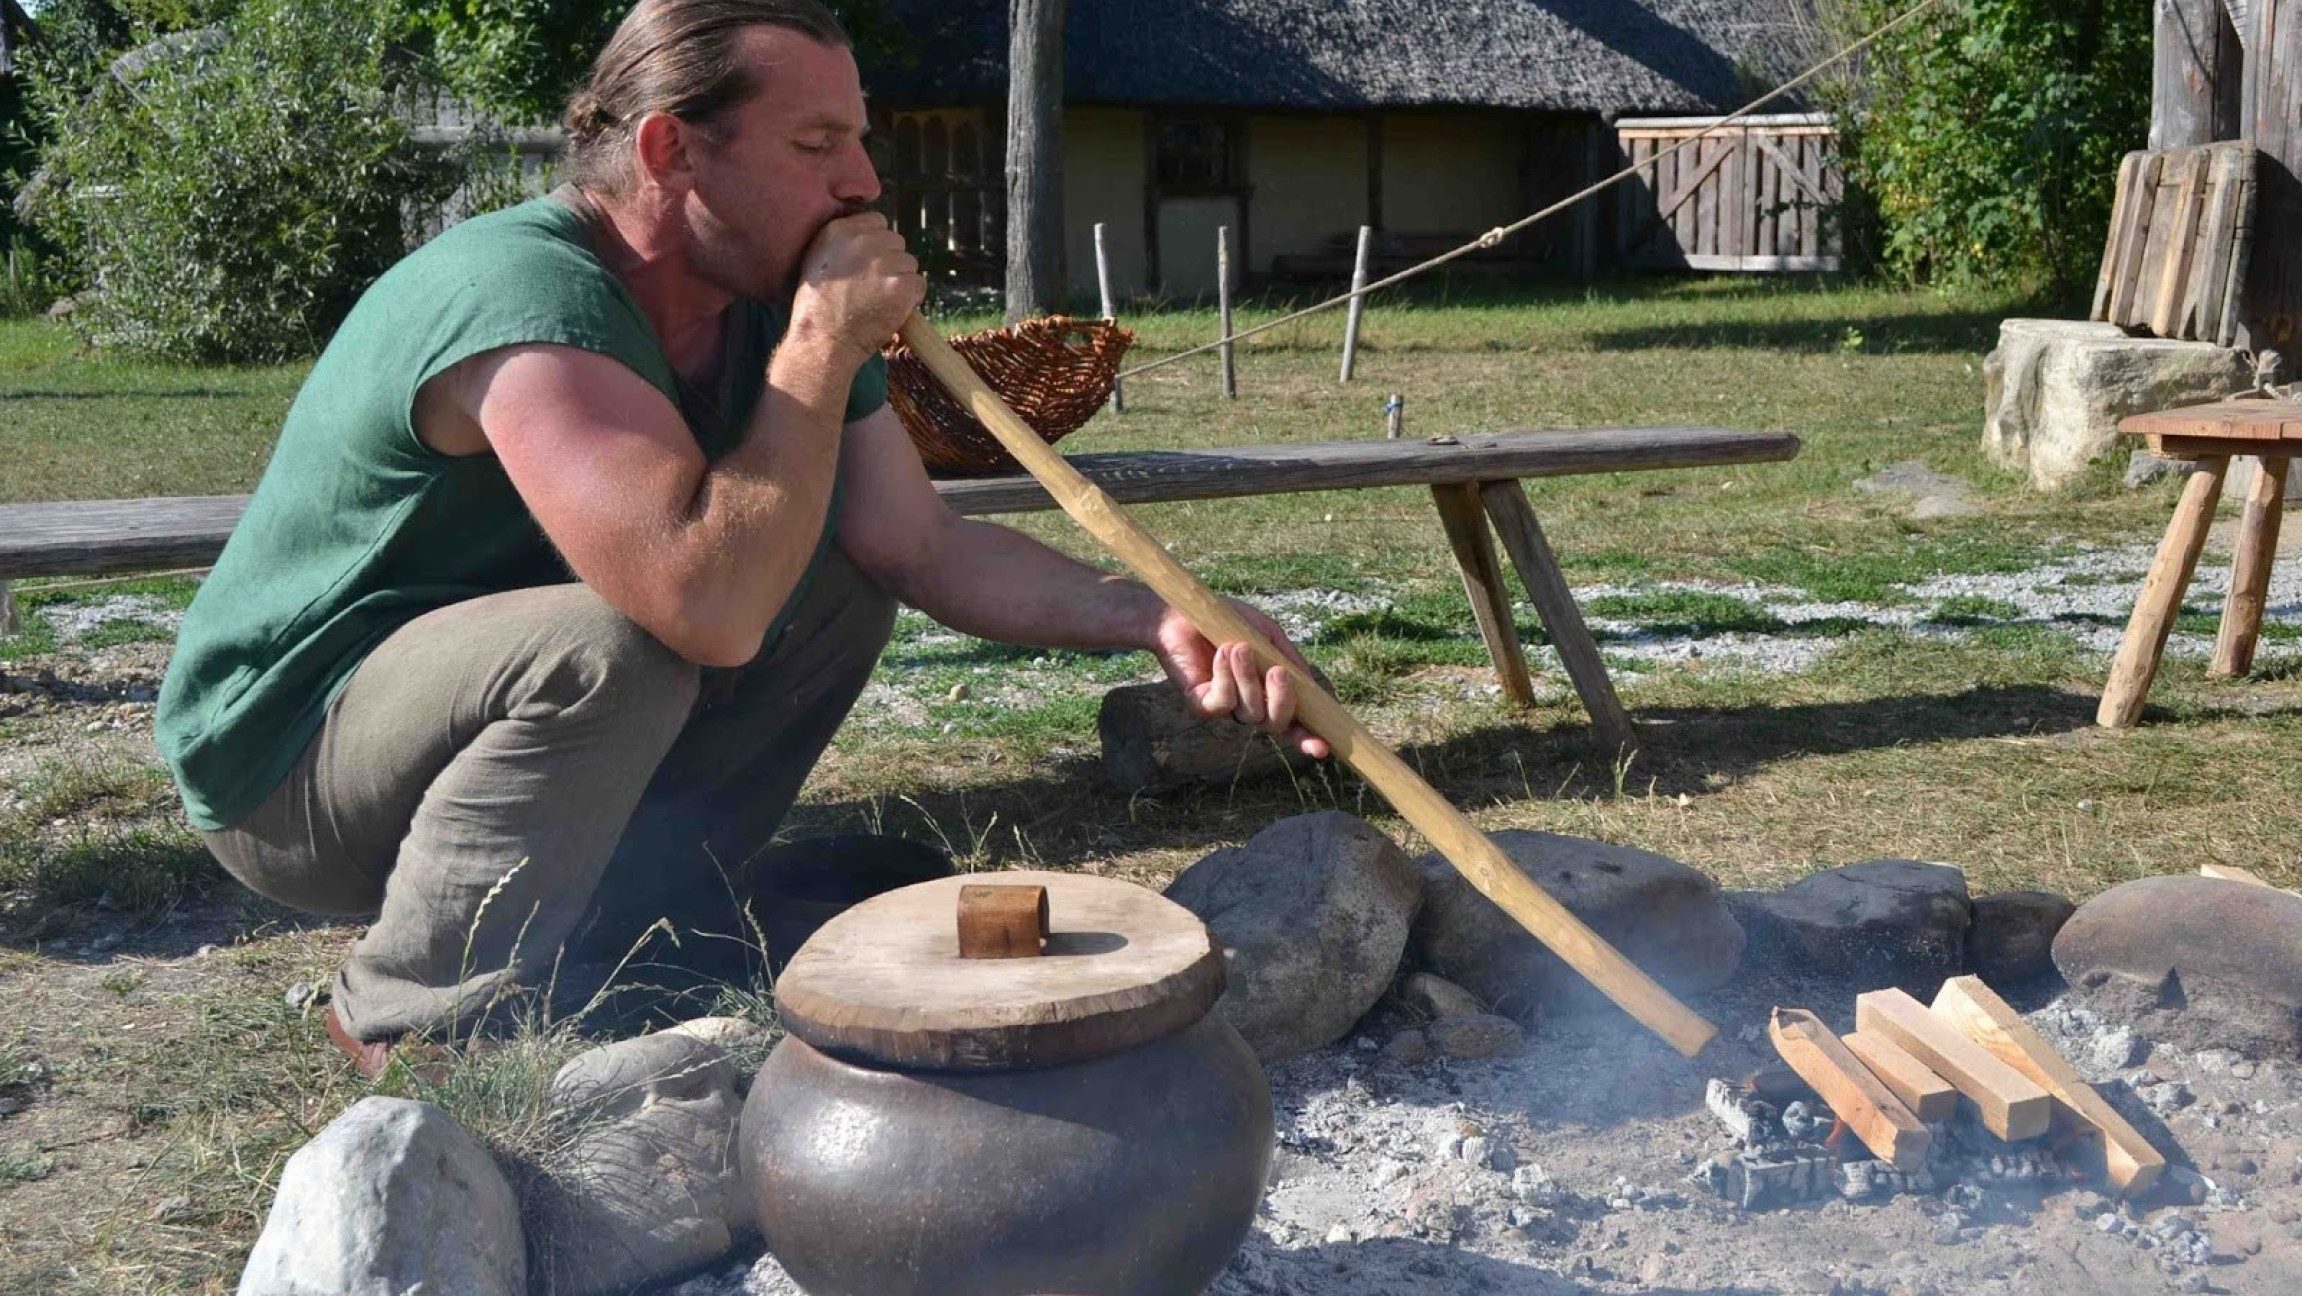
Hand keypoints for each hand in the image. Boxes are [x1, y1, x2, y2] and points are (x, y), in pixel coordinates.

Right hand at [790, 212, 924, 362]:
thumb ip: (844, 242)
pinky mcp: (902, 286)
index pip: (878, 221)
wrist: (822, 341)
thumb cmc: (817, 308)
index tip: (867, 264)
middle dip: (890, 262)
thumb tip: (871, 236)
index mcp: (840, 231)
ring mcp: (884, 264)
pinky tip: (890, 310)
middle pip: (896, 241)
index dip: (877, 244)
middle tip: (872, 287)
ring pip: (909, 263)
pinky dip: (911, 299)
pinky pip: (919, 284)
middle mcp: (864, 242)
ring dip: (900, 281)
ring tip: (877, 301)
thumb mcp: (817, 260)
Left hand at [1151, 600, 1331, 760]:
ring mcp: (1226, 708)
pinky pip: (1223, 703)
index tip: (1323, 747)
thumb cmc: (1228, 623)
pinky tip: (1222, 654)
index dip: (1307, 738)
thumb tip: (1313, 688)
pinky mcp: (1202, 705)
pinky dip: (1226, 677)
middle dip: (1282, 700)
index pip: (1291, 723)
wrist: (1184, 613)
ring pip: (1250, 711)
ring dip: (1247, 677)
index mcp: (1268, 692)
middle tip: (1277, 672)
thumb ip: (1290, 659)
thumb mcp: (1268, 636)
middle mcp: (1248, 706)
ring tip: (1237, 646)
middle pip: (1275, 724)